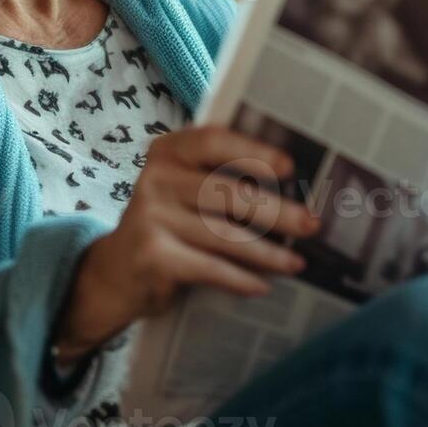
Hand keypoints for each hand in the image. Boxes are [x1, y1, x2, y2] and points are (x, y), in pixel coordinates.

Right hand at [52, 125, 318, 359]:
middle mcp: (155, 178)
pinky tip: (262, 285)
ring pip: (223, 235)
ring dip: (267, 253)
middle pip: (227, 194)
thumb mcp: (184, 189)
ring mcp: (150, 218)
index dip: (254, 151)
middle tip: (312, 225)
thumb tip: (296, 186)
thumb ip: (222, 177)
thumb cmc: (169, 223)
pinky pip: (209, 268)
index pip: (213, 141)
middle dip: (276, 211)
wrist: (115, 273)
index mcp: (168, 151)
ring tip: (297, 263)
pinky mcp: (152, 256)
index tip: (290, 167)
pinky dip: (240, 279)